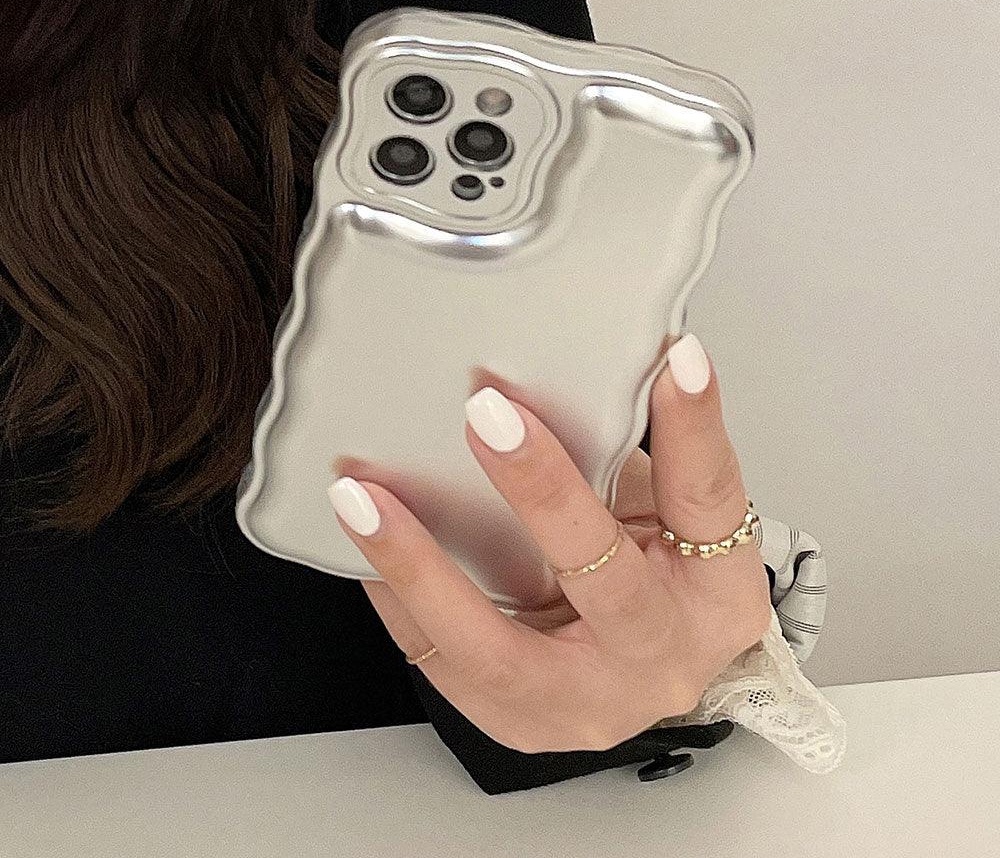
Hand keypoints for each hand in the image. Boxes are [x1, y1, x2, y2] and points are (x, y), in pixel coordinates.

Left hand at [328, 333, 772, 752]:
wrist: (641, 672)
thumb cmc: (660, 585)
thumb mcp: (666, 516)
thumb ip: (628, 456)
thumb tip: (579, 365)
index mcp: (716, 593)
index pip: (709, 500)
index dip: (694, 427)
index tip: (675, 359)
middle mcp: (658, 656)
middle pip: (605, 580)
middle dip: (543, 494)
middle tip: (488, 415)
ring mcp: (585, 701)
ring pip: (495, 648)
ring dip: (422, 565)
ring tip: (364, 499)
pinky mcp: (518, 721)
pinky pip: (441, 664)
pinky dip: (397, 598)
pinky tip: (360, 546)